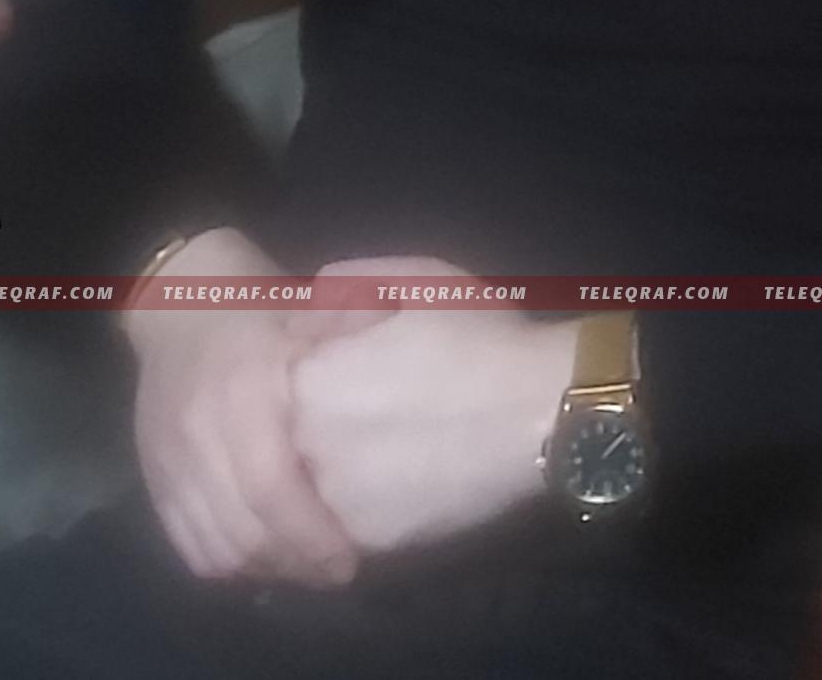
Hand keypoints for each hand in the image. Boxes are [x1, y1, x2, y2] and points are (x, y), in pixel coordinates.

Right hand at [117, 225, 358, 587]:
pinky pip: (184, 542)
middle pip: (241, 529)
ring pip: (212, 545)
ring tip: (307, 571)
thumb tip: (402, 415)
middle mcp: (199, 431)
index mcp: (245, 392)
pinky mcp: (152, 477)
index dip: (311, 534)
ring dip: (263, 569)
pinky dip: (225, 562)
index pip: (271, 487)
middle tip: (338, 574)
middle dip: (293, 563)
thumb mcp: (320, 317)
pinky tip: (266, 562)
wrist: (182, 305)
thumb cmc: (271, 308)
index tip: (351, 560)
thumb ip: (356, 356)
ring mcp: (167, 459)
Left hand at [287, 259, 577, 555]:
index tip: (353, 375)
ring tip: (389, 456)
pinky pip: (342, 533)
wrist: (549, 408)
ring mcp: (332, 501)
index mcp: (305, 380)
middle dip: (318, 433)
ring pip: (307, 497)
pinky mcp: (368, 542)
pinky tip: (403, 486)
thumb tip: (305, 308)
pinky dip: (360, 516)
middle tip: (374, 420)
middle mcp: (303, 446)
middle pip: (285, 446)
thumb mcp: (421, 280)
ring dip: (329, 481)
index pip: (272, 391)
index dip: (318, 380)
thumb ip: (348, 284)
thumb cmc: (487, 337)